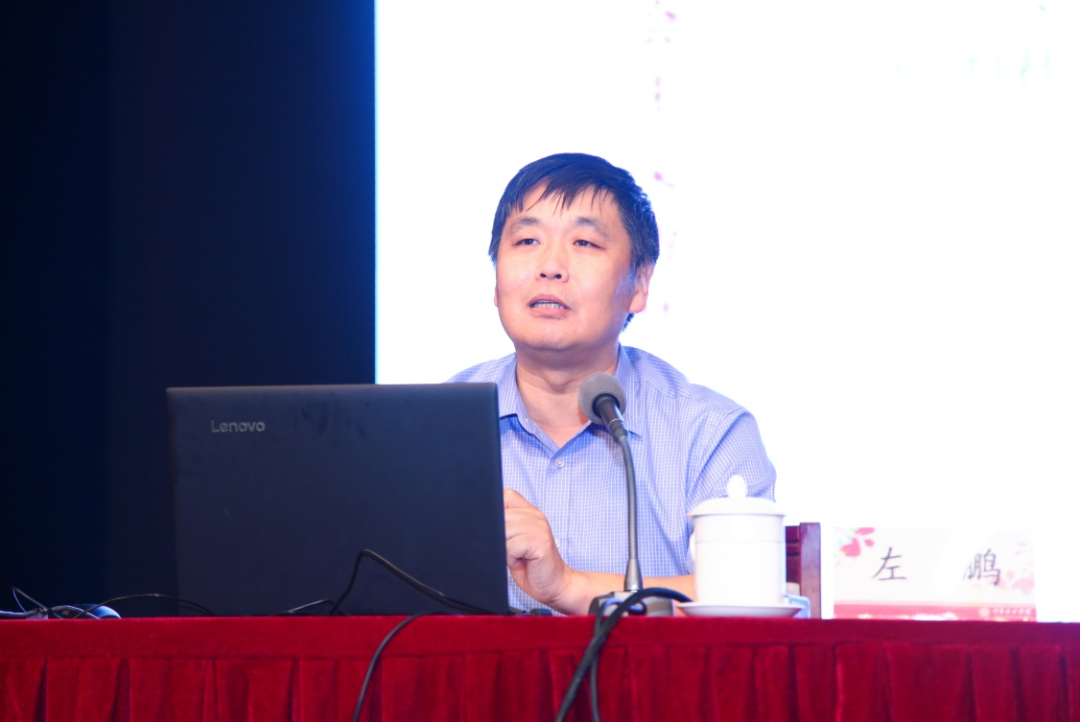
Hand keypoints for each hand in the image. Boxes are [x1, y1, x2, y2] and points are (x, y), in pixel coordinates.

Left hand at [503, 488, 577, 610]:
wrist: (555, 585)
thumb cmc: (531, 565)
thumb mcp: (514, 541)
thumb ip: (504, 526)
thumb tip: (479, 522)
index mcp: (529, 512)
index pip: (506, 496)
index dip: (496, 512)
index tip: (500, 532)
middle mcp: (535, 516)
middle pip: (500, 516)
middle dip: (498, 537)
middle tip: (512, 551)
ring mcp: (539, 527)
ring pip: (503, 532)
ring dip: (505, 550)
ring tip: (519, 557)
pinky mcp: (540, 542)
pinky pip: (510, 547)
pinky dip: (510, 559)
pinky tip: (523, 562)